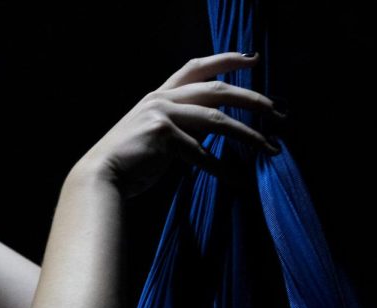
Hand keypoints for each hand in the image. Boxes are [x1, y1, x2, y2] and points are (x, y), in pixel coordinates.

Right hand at [75, 52, 284, 198]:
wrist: (100, 177)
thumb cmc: (127, 163)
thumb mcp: (154, 136)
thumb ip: (181, 127)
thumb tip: (213, 132)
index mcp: (158, 96)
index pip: (195, 67)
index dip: (225, 60)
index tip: (252, 59)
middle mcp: (161, 99)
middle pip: (216, 89)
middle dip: (251, 98)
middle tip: (276, 109)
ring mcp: (161, 114)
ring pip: (216, 119)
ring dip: (247, 135)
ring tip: (269, 147)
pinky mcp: (162, 135)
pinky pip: (202, 152)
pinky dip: (221, 168)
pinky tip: (237, 179)